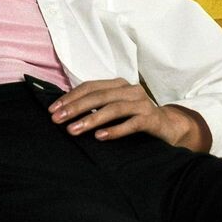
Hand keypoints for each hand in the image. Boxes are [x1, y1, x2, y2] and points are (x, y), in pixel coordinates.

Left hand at [48, 78, 211, 151]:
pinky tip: (100, 137)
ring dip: (91, 119)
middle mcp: (130, 90)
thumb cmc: (135, 117)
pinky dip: (115, 130)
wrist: (168, 127)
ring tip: (73, 130)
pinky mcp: (151, 119)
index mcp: (118, 84)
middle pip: (98, 96)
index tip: (53, 110)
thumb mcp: (115, 107)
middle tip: (57, 120)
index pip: (90, 86)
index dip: (70, 97)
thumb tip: (65, 111)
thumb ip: (96, 105)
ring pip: (113, 109)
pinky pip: (131, 123)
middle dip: (75, 108)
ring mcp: (142, 103)